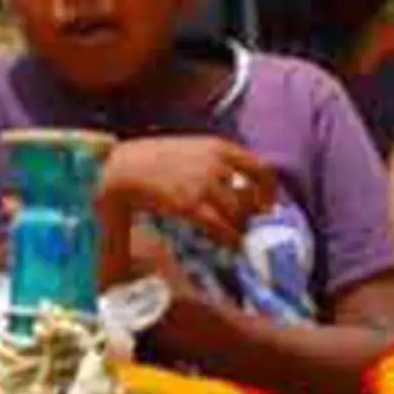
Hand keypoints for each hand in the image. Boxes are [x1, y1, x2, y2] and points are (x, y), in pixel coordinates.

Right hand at [97, 133, 281, 245]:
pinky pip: (220, 225)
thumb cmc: (150, 159)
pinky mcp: (189, 203)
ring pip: (238, 212)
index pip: (261, 168)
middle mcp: (216, 162)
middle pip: (253, 195)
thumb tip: (235, 179)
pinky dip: (228, 238)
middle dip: (254, 214)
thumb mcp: (189, 150)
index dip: (271, 190)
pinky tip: (228, 246)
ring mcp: (203, 182)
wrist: (121, 166)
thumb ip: (213, 162)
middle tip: (249, 228)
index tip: (271, 204)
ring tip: (237, 240)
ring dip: (241, 228)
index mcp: (218, 146)